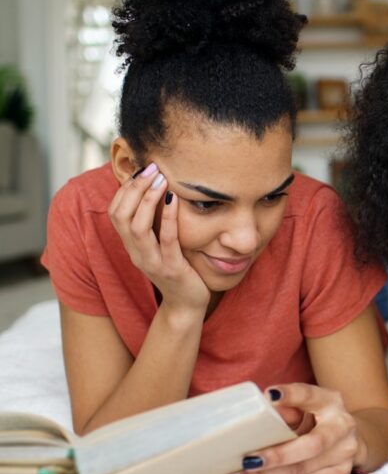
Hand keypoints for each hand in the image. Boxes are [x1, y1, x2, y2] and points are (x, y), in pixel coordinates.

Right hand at [108, 163, 209, 312]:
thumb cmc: (177, 269)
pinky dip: (169, 217)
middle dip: (134, 189)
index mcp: (131, 246)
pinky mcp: (172, 268)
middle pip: (121, 216)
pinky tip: (175, 199)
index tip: (141, 170)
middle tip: (151, 168)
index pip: (115, 213)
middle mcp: (136, 253)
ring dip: (147, 200)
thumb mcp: (160, 245)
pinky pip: (166, 240)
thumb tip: (157, 193)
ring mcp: (152, 262)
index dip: (124, 190)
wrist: (186, 305)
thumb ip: (155, 224)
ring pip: (138, 227)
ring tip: (161, 179)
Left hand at [230, 383, 361, 473]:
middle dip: (278, 456)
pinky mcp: (341, 471)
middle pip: (311, 444)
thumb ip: (285, 408)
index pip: (309, 395)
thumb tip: (261, 410)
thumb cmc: (317, 418)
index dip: (291, 395)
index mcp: (330, 401)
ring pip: (305, 468)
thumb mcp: (304, 407)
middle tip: (248, 461)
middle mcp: (342, 425)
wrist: (349, 437)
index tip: (270, 396)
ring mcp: (345, 451)